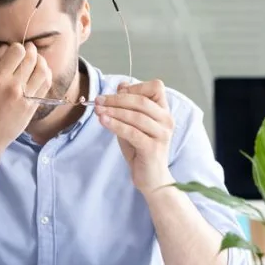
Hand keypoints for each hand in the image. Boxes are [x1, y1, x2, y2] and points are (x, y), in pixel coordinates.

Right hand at [0, 43, 51, 153]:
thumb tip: (6, 48)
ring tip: (37, 60)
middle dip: (31, 50)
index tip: (15, 50)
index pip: (17, 51)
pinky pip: (46, 85)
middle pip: (31, 58)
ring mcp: (25, 96)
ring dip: (41, 61)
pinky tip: (41, 73)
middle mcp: (13, 86)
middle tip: (29, 50)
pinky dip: (46, 74)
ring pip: (42, 70)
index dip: (17, 47)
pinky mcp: (33, 105)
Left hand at [95, 80, 173, 194]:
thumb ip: (129, 106)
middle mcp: (166, 120)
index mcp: (163, 111)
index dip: (135, 87)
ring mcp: (161, 134)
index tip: (116, 92)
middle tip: (98, 100)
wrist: (151, 178)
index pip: (156, 87)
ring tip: (97, 110)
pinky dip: (115, 124)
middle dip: (116, 99)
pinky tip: (103, 121)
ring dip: (113, 111)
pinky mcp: (152, 148)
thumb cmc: (141, 150)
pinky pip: (131, 132)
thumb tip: (122, 85)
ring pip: (135, 116)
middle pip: (141, 101)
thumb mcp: (133, 124)